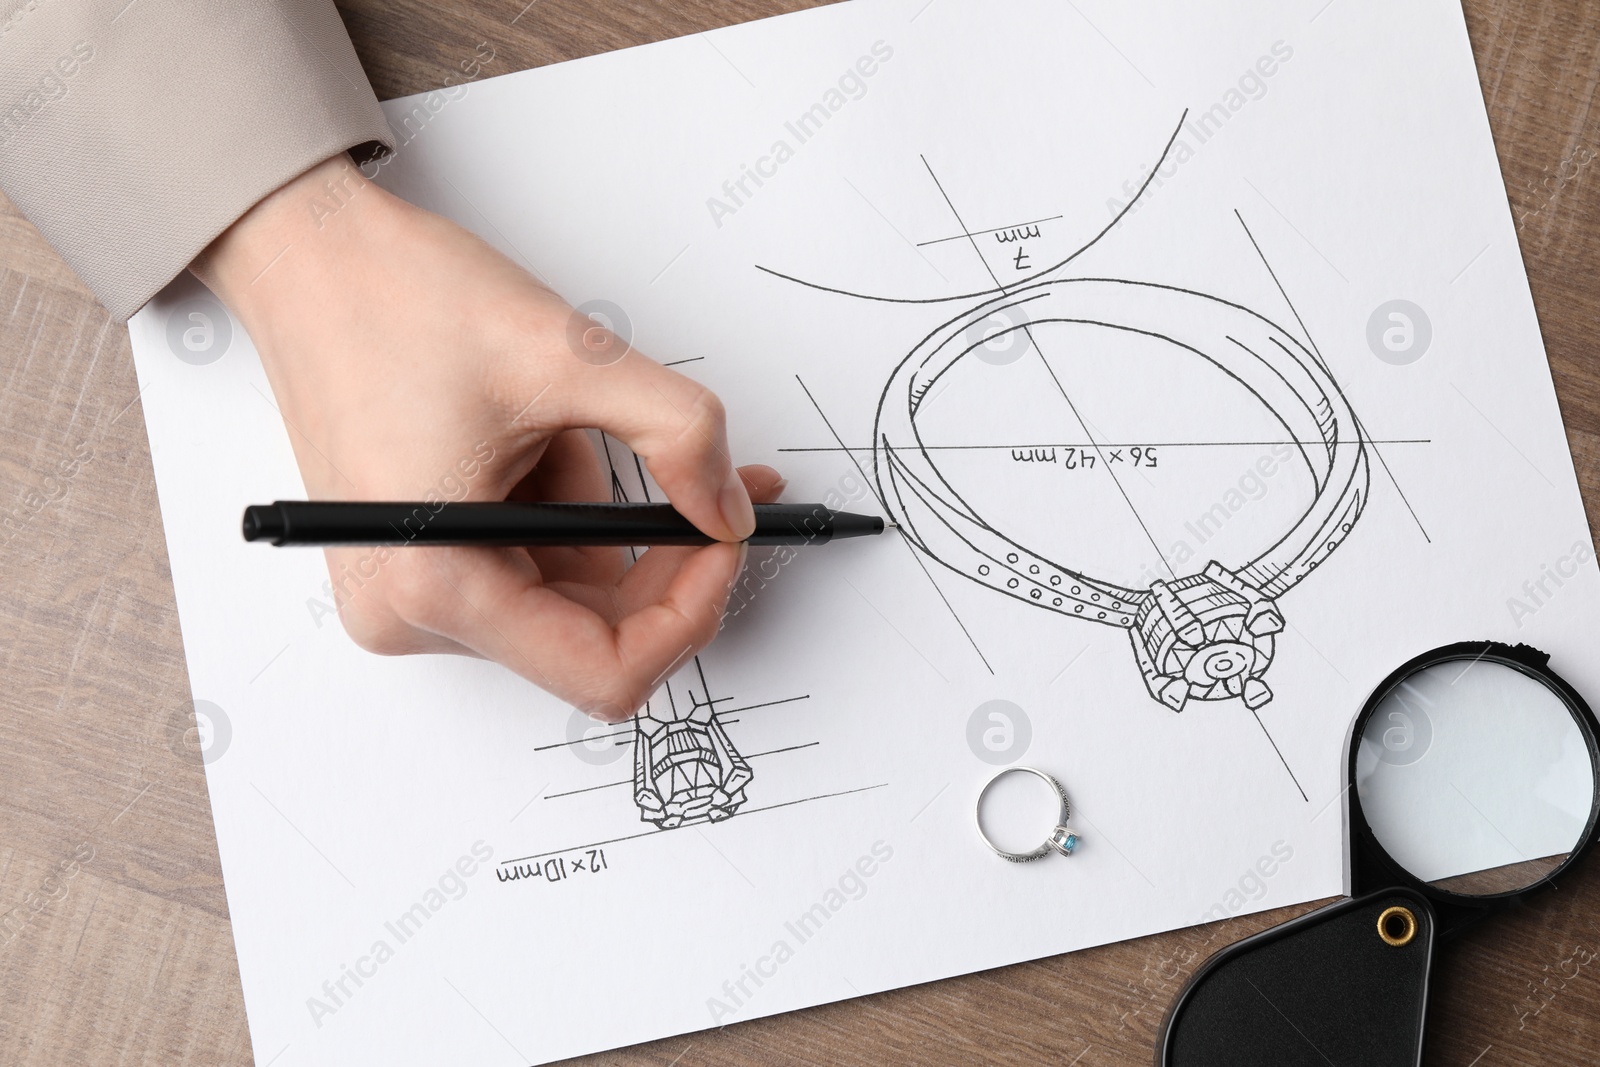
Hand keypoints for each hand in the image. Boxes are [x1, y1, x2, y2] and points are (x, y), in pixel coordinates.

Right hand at [192, 152, 781, 720]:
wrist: (310, 258)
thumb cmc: (398, 299)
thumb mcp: (573, 357)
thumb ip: (680, 436)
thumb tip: (732, 512)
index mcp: (435, 583)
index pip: (607, 673)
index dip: (690, 613)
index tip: (725, 539)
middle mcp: (412, 612)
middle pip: (594, 641)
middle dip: (665, 566)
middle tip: (710, 489)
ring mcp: (412, 591)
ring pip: (571, 600)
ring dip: (609, 527)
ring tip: (577, 430)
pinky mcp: (420, 562)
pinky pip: (534, 566)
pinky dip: (573, 515)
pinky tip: (553, 442)